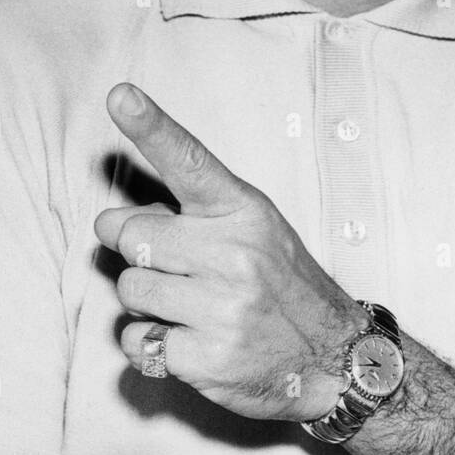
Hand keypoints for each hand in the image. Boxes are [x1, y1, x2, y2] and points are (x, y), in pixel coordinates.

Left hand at [95, 83, 366, 420]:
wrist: (336, 357)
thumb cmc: (284, 284)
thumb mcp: (256, 229)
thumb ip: (193, 216)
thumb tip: (118, 220)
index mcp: (243, 210)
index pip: (189, 160)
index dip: (151, 126)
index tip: (120, 96)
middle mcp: (232, 253)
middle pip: (131, 235)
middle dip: (137, 250)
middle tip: (173, 264)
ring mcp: (220, 307)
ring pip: (128, 289)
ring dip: (145, 301)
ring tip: (188, 306)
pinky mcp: (206, 358)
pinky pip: (136, 341)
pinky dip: (150, 345)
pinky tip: (187, 341)